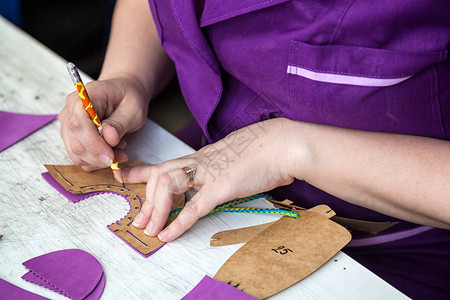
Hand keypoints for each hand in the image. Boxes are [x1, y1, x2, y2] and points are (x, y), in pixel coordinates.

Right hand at [59, 77, 148, 170]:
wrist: (123, 91)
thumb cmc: (128, 97)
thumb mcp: (132, 109)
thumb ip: (120, 124)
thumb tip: (109, 138)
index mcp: (84, 98)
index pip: (78, 124)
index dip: (94, 144)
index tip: (111, 156)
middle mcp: (70, 110)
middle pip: (75, 143)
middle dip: (99, 156)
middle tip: (122, 156)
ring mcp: (68, 124)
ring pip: (76, 154)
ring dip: (99, 160)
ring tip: (120, 150)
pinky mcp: (71, 136)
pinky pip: (79, 156)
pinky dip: (96, 160)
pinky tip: (111, 151)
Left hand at [125, 118, 301, 241]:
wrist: (284, 144)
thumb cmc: (265, 150)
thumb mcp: (236, 157)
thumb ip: (221, 167)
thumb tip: (218, 177)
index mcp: (203, 156)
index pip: (165, 162)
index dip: (141, 171)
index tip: (123, 176)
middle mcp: (200, 162)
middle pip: (160, 175)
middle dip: (146, 200)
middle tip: (140, 221)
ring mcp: (210, 172)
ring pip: (169, 185)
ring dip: (156, 210)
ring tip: (151, 230)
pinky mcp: (222, 186)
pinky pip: (194, 207)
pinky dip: (178, 223)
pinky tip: (168, 235)